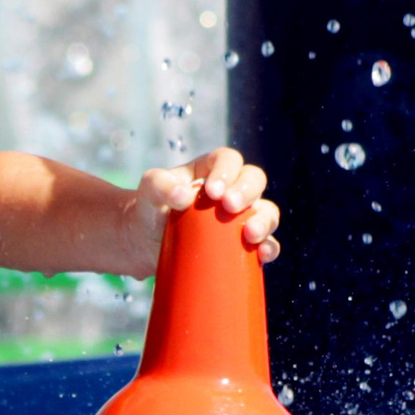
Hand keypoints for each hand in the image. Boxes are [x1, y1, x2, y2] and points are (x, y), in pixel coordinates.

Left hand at [131, 146, 281, 269]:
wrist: (145, 241)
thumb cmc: (150, 208)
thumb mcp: (149, 190)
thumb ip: (160, 184)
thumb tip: (184, 196)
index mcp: (212, 168)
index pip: (229, 160)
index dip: (226, 172)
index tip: (212, 191)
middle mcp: (233, 189)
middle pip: (254, 181)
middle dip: (246, 192)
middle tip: (229, 207)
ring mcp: (241, 216)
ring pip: (267, 211)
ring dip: (263, 221)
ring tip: (250, 234)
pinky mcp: (243, 243)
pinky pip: (266, 243)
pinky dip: (268, 248)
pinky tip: (261, 255)